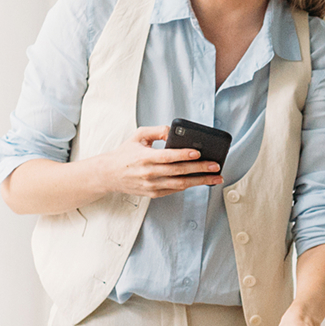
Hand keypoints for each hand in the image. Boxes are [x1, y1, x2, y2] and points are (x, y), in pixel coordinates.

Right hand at [107, 126, 222, 196]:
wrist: (109, 175)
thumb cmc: (125, 154)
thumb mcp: (138, 136)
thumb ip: (156, 131)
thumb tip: (172, 131)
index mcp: (145, 158)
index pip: (168, 157)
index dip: (183, 155)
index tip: (198, 153)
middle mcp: (149, 173)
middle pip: (179, 172)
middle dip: (199, 169)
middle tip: (215, 166)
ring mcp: (152, 186)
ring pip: (180, 184)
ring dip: (199, 181)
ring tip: (215, 177)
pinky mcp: (154, 194)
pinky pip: (174, 190)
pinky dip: (188, 185)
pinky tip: (200, 181)